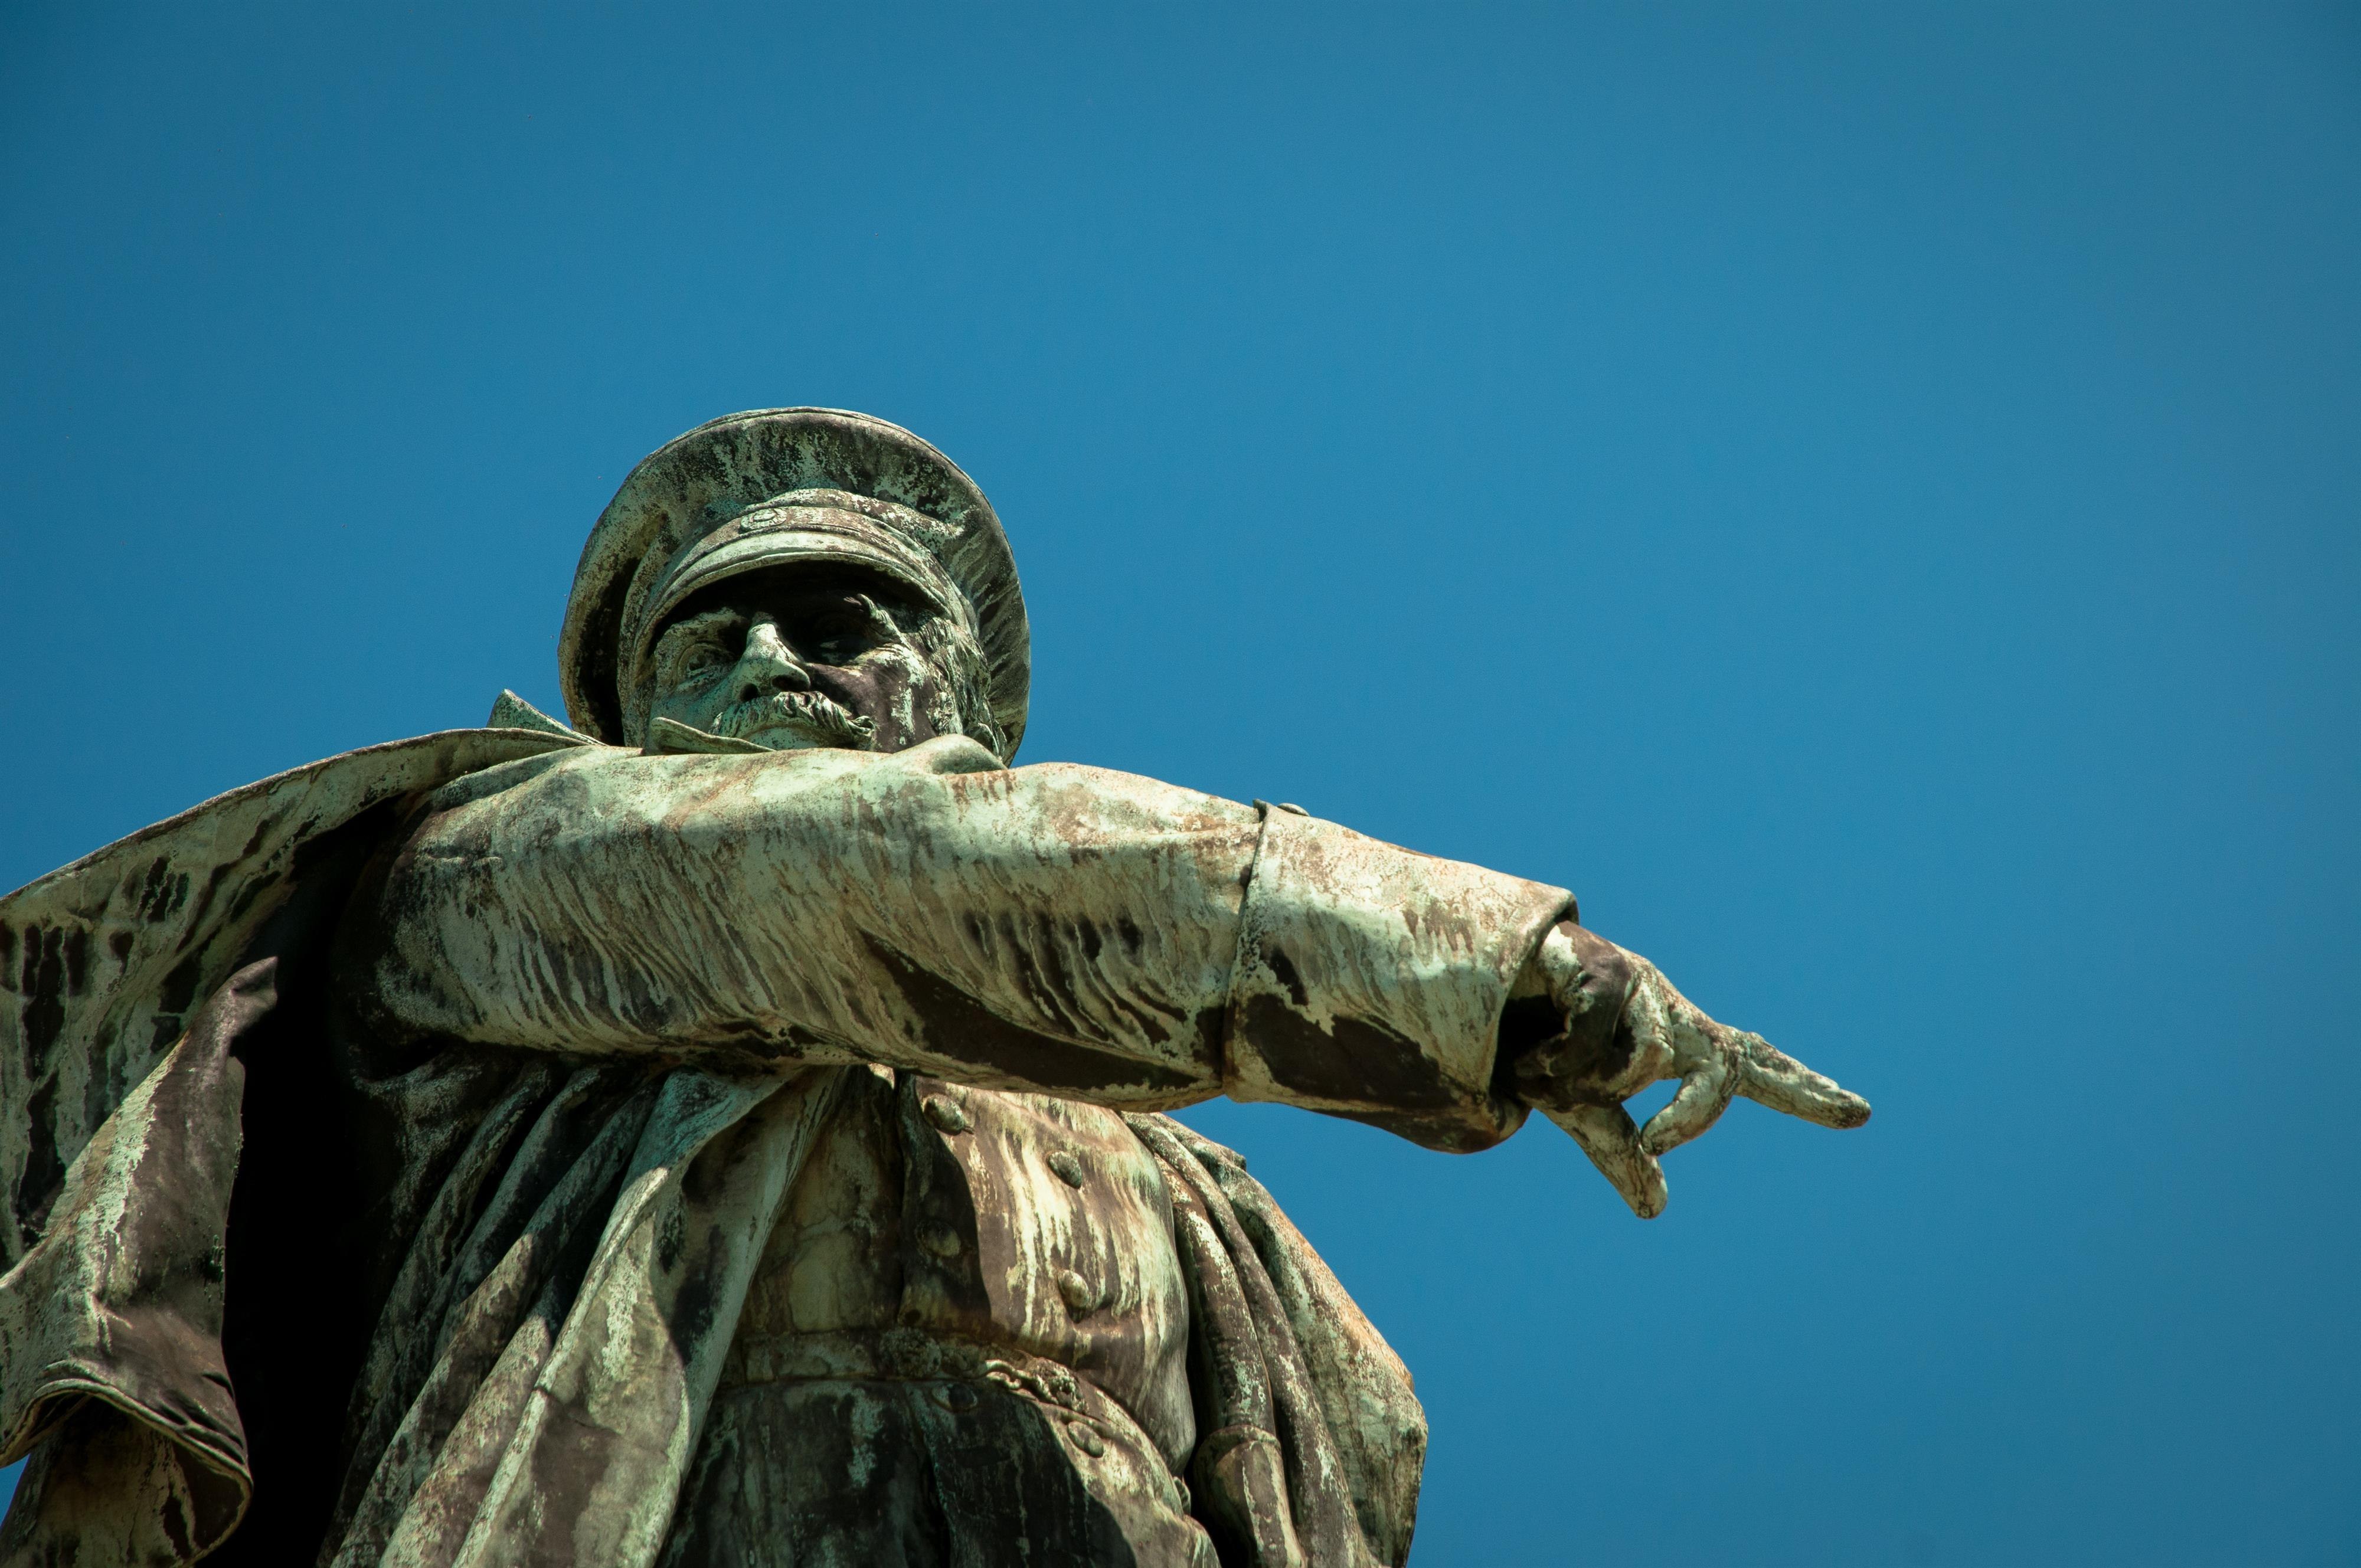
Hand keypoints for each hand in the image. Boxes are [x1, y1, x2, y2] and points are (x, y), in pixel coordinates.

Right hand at [1508, 923, 1869, 1217]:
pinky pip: (1592, 1036)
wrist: (1482, 986)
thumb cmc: (1544, 1043)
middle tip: (1657, 1142)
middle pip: (1729, 1061)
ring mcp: (1641, 985)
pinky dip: (1555, 1062)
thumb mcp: (1585, 1110)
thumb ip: (1624, 1153)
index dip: (1806, 1092)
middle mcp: (1672, 1013)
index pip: (1756, 1070)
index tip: (1861, 1114)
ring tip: (1543, 1074)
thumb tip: (1658, 1208)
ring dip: (1588, 1082)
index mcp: (1680, 1046)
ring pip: (1643, 1061)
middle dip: (1699, 1108)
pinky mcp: (1602, 963)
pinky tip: (1528, 1054)